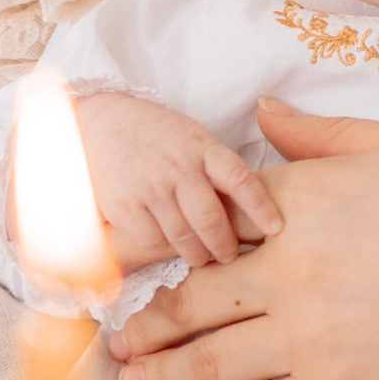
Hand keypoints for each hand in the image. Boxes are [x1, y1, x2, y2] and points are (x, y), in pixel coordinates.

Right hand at [73, 89, 278, 269]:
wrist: (104, 123)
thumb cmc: (160, 138)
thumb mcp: (195, 140)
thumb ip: (217, 170)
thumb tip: (251, 211)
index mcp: (202, 148)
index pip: (238, 178)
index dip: (259, 206)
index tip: (274, 229)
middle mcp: (177, 167)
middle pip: (209, 218)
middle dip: (225, 245)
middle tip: (229, 254)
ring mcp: (149, 187)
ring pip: (183, 236)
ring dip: (197, 253)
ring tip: (202, 256)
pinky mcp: (123, 205)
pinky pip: (153, 241)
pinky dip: (165, 249)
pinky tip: (169, 244)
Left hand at [115, 101, 378, 379]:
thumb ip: (320, 136)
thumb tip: (264, 112)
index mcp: (304, 201)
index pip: (219, 227)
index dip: (182, 248)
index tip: (153, 266)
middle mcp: (291, 268)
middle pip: (195, 300)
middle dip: (150, 323)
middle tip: (120, 339)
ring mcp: (311, 336)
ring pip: (212, 360)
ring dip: (163, 374)